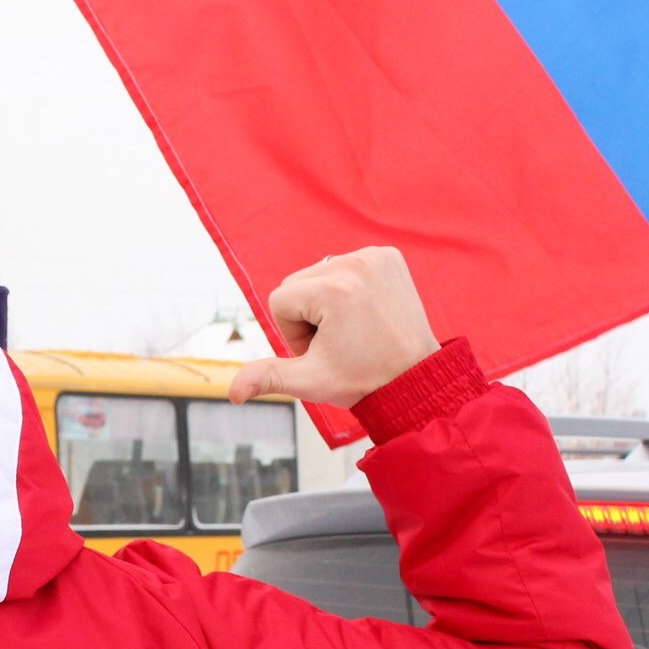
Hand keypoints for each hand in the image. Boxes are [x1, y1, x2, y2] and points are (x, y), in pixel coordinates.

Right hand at [230, 247, 440, 407]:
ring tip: (354, 329)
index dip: (293, 333)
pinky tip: (366, 312)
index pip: (280, 300)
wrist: (416, 377)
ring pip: (319, 274)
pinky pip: (345, 265)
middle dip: (308, 315)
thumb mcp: (311, 380)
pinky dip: (348, 288)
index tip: (324, 350)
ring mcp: (376, 257)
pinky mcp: (388, 256)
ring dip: (326, 302)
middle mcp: (356, 263)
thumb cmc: (365, 380)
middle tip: (340, 342)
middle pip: (297, 283)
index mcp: (334, 290)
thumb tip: (232, 392)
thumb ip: (268, 377)